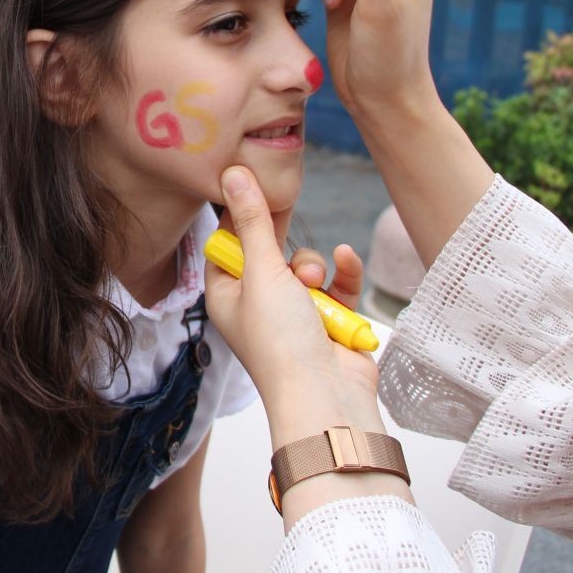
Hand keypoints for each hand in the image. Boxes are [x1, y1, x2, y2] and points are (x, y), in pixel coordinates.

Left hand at [205, 166, 380, 431]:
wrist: (325, 398)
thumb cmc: (282, 340)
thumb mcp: (263, 272)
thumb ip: (252, 221)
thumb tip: (233, 174)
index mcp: (227, 296)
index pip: (226, 245)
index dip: (239, 217)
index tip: (250, 184)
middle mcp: (257, 305)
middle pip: (268, 253)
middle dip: (284, 244)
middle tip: (285, 215)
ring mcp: (294, 315)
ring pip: (305, 268)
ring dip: (314, 267)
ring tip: (314, 283)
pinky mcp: (329, 322)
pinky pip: (336, 286)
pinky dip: (341, 275)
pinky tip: (346, 260)